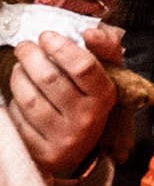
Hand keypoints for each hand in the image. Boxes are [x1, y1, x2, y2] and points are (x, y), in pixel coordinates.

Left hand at [10, 29, 121, 176]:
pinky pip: (18, 121)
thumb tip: (88, 32)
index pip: (83, 67)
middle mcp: (86, 118)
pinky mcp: (43, 153)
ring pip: (29, 100)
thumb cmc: (92, 99)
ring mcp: (63, 138)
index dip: (61, 47)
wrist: (83, 144)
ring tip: (19, 67)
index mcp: (104, 95)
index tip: (46, 36)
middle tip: (24, 46)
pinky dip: (13, 103)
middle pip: (50, 80)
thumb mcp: (108, 71)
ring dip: (18, 77)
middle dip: (31, 57)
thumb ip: (104, 46)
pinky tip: (19, 94)